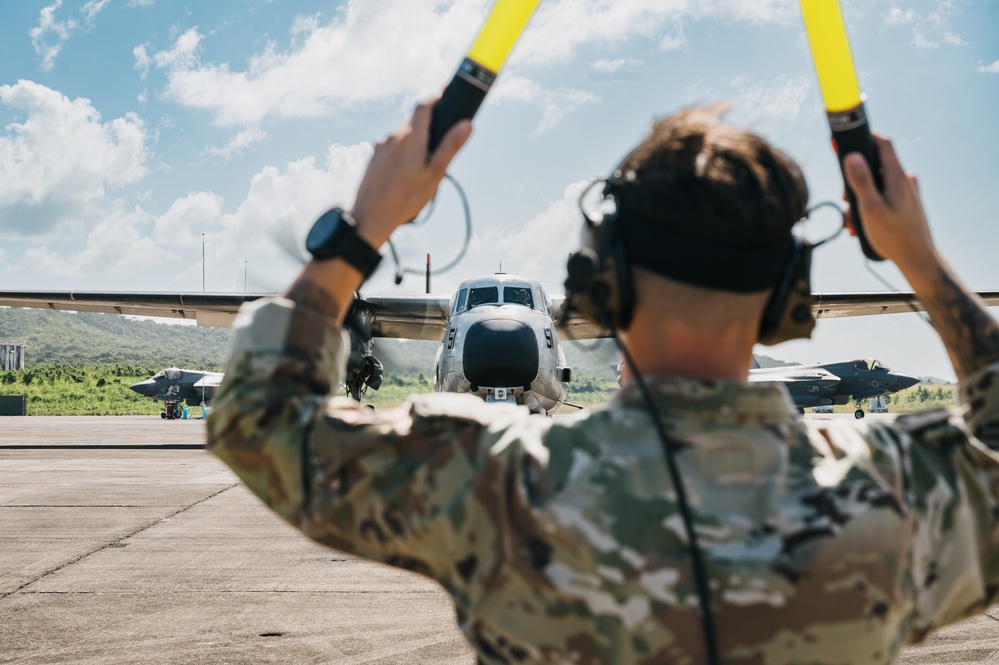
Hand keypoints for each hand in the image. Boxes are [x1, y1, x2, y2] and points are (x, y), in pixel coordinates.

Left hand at [350, 98, 471, 248]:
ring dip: (414, 145)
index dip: (435, 99)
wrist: (371, 217)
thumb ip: (450, 146)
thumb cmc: (406, 198)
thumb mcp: (434, 174)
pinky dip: (402, 155)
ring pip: (403, 138)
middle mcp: (394, 136)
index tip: (445, 98)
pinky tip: (404, 177)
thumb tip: (467, 123)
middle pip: (415, 123)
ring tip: (420, 173)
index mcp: (411, 137)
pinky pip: (392, 149)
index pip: (423, 105)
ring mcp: (381, 147)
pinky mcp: (373, 158)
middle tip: (438, 153)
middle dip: (428, 131)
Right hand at [843, 135, 935, 270]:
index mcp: (897, 176)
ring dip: (859, 199)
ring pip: (876, 184)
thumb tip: (851, 156)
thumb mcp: (871, 209)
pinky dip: (869, 207)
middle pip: (874, 165)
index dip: (862, 137)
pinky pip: (882, 197)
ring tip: (852, 222)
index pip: (882, 143)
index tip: (844, 142)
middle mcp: (904, 180)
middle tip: (844, 200)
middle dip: (854, 181)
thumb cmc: (895, 236)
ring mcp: (906, 191)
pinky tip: (861, 226)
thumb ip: (861, 181)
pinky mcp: (905, 203)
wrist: (918, 258)